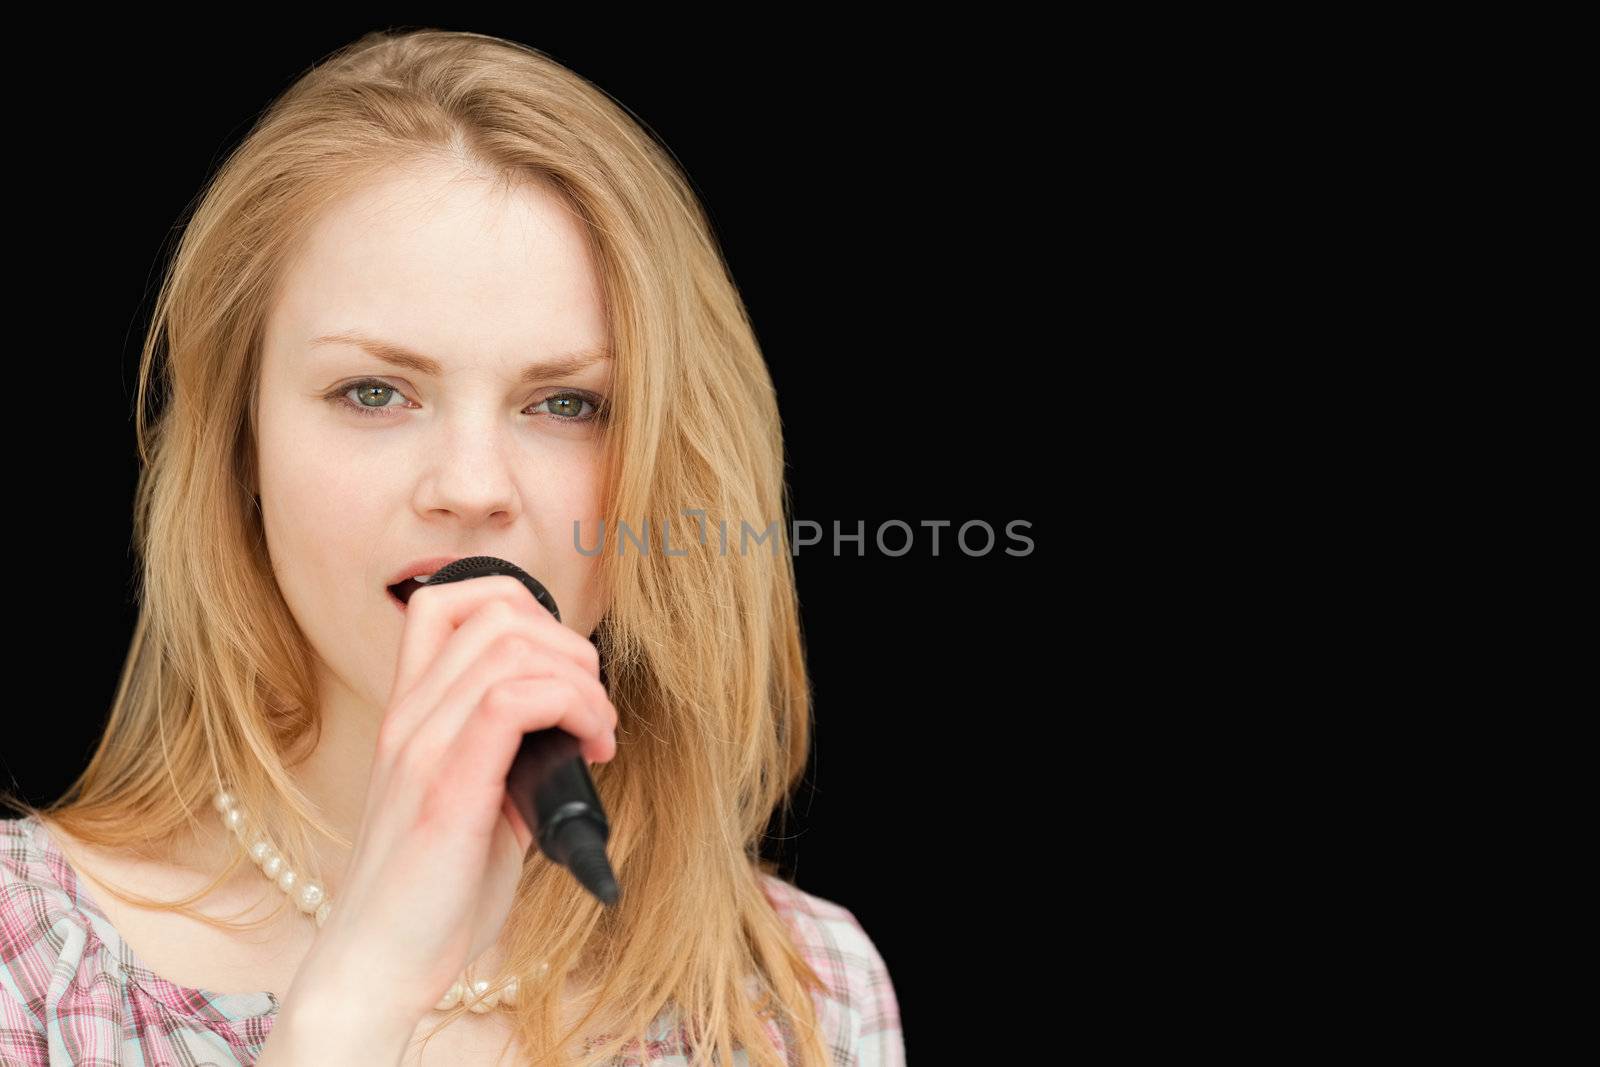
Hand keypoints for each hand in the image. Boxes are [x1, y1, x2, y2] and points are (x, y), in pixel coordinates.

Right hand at [288, 574, 617, 1031]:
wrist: (380, 964)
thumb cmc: (434, 893)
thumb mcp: (476, 802)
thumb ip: (509, 753)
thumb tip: (573, 730)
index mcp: (411, 712)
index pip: (445, 599)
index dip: (521, 604)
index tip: (564, 666)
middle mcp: (408, 717)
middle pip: (495, 610)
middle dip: (571, 645)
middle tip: (595, 707)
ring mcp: (421, 748)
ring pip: (511, 646)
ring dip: (582, 680)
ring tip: (599, 733)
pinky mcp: (445, 788)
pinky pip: (512, 701)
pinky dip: (574, 708)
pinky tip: (592, 749)